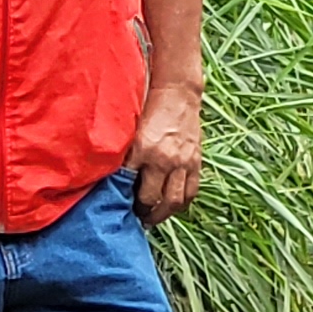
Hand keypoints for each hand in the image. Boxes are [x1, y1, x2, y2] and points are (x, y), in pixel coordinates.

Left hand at [131, 79, 204, 225]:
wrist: (177, 94)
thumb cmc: (150, 110)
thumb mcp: (131, 131)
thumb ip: (126, 155)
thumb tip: (116, 180)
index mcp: (142, 149)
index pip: (129, 185)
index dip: (123, 200)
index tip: (119, 206)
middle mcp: (164, 159)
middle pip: (152, 198)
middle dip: (142, 211)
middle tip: (136, 215)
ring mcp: (183, 162)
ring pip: (174, 201)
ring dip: (162, 214)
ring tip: (153, 217)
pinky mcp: (196, 161)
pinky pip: (191, 192)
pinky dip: (182, 204)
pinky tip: (173, 207)